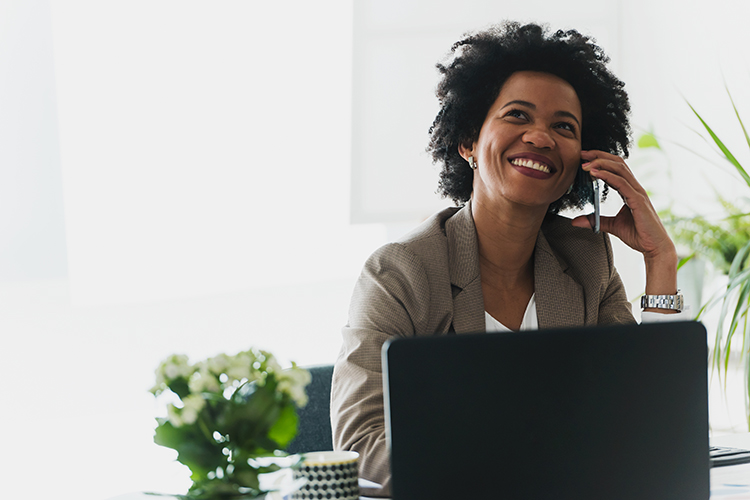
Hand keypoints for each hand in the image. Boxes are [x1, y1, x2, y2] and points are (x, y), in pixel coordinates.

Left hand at [570, 150, 677, 297]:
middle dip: (599, 156)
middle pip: (617, 163)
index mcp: (629, 190)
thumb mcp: (611, 225)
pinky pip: (622, 183)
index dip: (600, 160)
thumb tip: (576, 221)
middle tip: (582, 154)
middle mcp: (635, 188)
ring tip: (585, 164)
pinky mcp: (638, 200)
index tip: (584, 158)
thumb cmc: (638, 235)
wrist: (654, 247)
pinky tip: (595, 173)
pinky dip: (608, 176)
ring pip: (620, 169)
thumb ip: (595, 220)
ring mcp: (638, 192)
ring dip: (601, 163)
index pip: (615, 168)